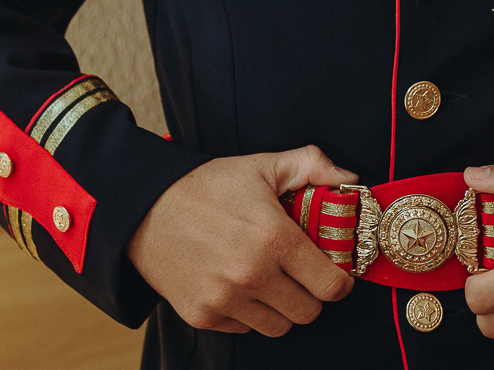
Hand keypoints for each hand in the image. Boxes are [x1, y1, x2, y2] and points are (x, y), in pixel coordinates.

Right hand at [127, 145, 356, 336]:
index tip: (334, 272)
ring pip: (278, 327)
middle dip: (312, 294)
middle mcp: (252, 274)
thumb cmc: (207, 186)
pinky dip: (249, 312)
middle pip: (308, 312)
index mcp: (274, 238)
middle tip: (302, 275)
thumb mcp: (263, 166)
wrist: (144, 206)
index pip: (330, 285)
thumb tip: (350, 180)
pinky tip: (240, 284)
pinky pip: (244, 329)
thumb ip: (312, 165)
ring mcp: (225, 299)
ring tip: (271, 280)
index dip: (340, 281)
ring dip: (281, 307)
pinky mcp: (202, 315)